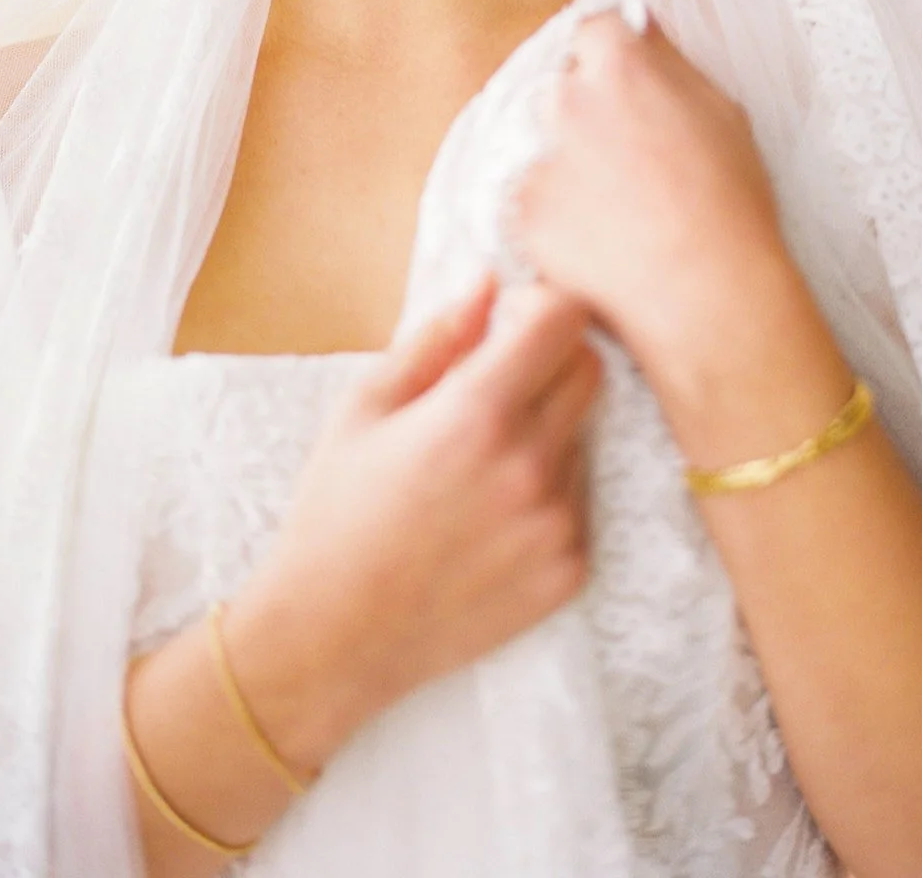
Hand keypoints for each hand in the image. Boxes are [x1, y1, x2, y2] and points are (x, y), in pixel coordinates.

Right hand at [225, 276, 601, 772]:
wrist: (331, 638)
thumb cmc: (336, 512)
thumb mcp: (366, 406)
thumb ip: (437, 335)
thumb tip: (489, 282)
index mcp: (476, 413)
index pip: (564, 319)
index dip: (542, 305)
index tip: (510, 321)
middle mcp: (530, 465)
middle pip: (590, 369)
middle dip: (551, 358)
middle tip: (497, 383)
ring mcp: (557, 522)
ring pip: (584, 434)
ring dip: (548, 427)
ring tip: (478, 463)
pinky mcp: (569, 570)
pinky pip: (580, 499)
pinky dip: (548, 491)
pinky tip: (489, 515)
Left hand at [511, 11, 811, 407]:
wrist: (705, 292)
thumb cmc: (729, 205)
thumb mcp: (722, 112)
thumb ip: (670, 62)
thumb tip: (642, 31)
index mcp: (622, 66)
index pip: (594, 29)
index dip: (610, 56)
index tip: (621, 82)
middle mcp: (568, 101)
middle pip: (561, 84)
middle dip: (584, 109)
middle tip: (622, 154)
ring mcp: (537, 157)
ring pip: (538, 143)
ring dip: (562, 161)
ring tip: (612, 206)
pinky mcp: (520, 212)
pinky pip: (527, 200)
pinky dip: (551, 215)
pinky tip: (595, 239)